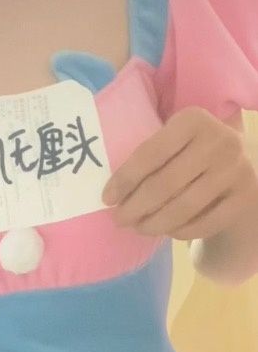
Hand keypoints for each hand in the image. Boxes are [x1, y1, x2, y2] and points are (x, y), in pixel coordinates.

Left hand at [102, 107, 257, 239]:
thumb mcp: (174, 139)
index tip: (106, 199)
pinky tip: (166, 230)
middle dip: (135, 207)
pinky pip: (204, 224)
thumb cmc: (191, 150)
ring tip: (138, 227)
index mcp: (193, 120)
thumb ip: (149, 154)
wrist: (238, 161)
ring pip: (183, 208)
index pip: (149, 154)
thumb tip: (112, 192)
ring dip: (153, 224)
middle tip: (119, 219)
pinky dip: (179, 231)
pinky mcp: (244, 196)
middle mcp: (219, 141)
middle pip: (164, 185)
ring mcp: (236, 169)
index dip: (124, 180)